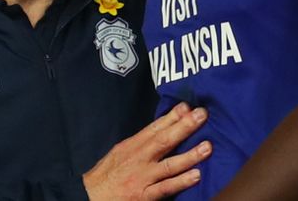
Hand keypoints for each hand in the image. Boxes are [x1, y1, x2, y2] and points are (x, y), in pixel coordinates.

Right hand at [83, 102, 210, 199]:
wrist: (90, 197)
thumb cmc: (107, 174)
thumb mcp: (120, 151)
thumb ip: (141, 141)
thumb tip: (163, 127)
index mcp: (133, 146)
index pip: (155, 128)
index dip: (172, 116)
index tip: (187, 106)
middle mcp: (139, 159)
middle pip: (164, 140)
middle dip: (184, 127)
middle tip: (202, 115)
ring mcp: (143, 177)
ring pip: (169, 165)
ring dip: (189, 155)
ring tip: (207, 146)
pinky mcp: (144, 196)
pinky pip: (166, 188)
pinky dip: (181, 182)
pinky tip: (196, 176)